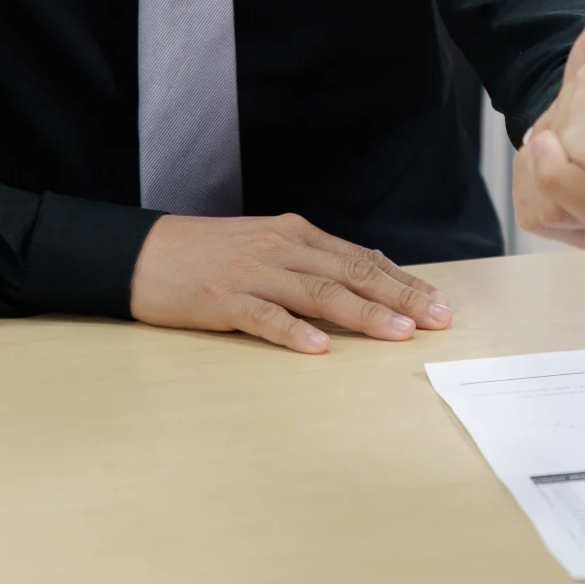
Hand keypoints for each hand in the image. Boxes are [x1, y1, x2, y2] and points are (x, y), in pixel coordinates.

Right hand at [130, 213, 450, 353]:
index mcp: (298, 236)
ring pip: (318, 292)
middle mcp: (283, 248)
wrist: (144, 252)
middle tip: (437, 320)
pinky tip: (318, 348)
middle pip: (352, 273)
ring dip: (362, 313)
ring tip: (397, 332)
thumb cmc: (211, 255)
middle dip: (401, 297)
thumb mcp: (269, 247)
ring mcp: (253, 273)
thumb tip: (365, 282)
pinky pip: (264, 316)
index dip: (405, 281)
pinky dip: (293, 332)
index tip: (440, 303)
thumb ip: (312, 263)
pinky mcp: (223, 299)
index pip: (362, 259)